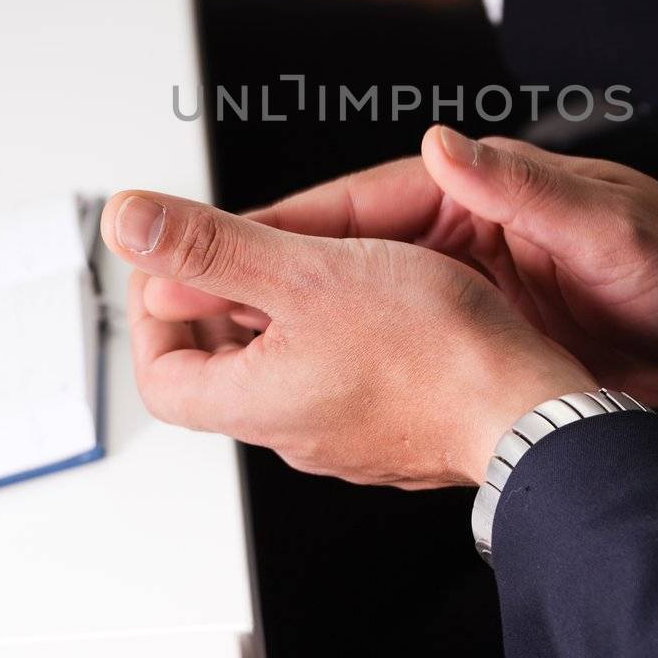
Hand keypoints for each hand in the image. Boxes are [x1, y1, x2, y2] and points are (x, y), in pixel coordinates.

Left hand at [100, 188, 595, 486]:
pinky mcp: (391, 427)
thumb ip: (211, 246)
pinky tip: (370, 296)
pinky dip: (333, 332)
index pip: (162, 375)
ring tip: (305, 261)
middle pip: (221, 369)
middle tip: (231, 253)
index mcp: (254, 400)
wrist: (526, 406)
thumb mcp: (303, 271)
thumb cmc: (433, 352)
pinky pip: (339, 376)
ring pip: (285, 367)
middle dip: (217, 303)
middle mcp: (294, 430)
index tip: (168, 267)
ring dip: (280, 312)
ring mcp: (345, 434)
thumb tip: (131, 223)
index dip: (155, 315)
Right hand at [251, 127, 657, 407]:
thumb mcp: (606, 226)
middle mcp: (459, 238)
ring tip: (229, 360)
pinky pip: (391, 349)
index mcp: (475, 195)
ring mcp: (465, 291)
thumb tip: (447, 146)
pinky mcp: (479, 338)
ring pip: (352, 308)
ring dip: (295, 328)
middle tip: (190, 310)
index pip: (353, 203)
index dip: (281, 225)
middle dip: (264, 282)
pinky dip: (345, 365)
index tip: (215, 245)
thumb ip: (525, 187)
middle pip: (334, 256)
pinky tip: (312, 392)